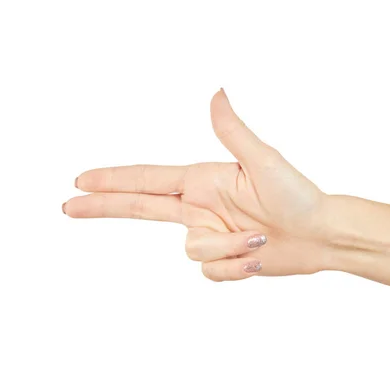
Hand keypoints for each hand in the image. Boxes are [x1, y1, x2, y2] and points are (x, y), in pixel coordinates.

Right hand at [63, 89, 329, 280]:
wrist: (321, 236)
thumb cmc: (298, 195)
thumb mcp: (264, 161)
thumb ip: (232, 132)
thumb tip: (216, 92)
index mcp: (202, 181)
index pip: (145, 180)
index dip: (111, 180)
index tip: (80, 181)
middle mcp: (199, 206)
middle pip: (140, 207)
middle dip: (104, 207)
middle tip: (68, 207)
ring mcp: (209, 233)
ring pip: (191, 252)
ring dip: (227, 249)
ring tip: (259, 239)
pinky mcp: (222, 259)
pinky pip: (209, 272)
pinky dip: (235, 268)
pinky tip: (257, 256)